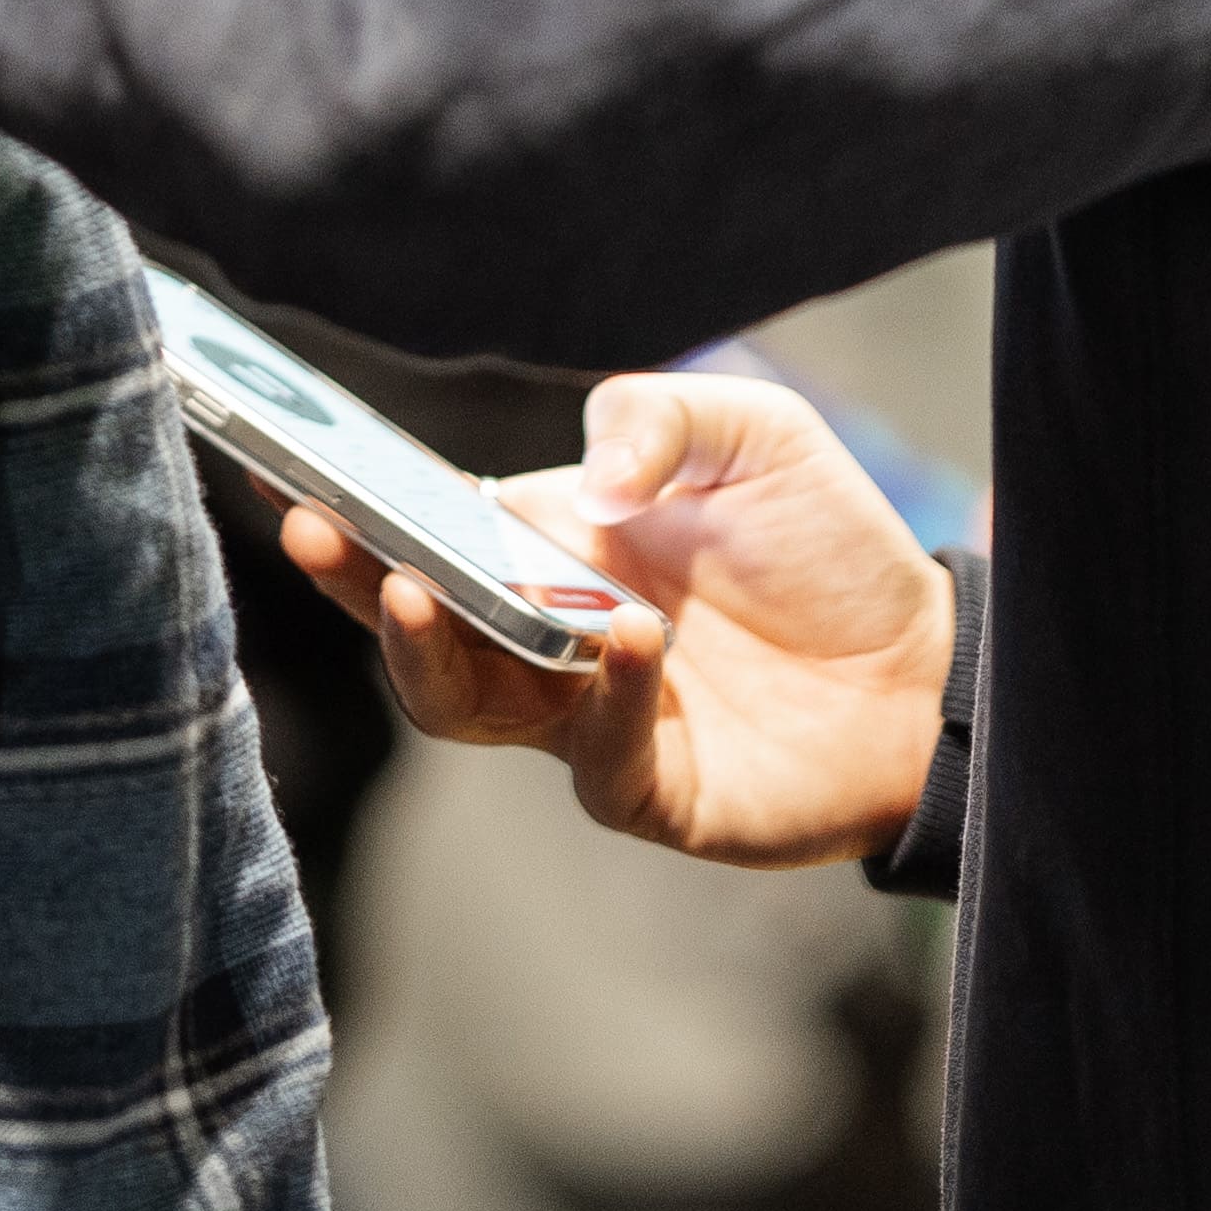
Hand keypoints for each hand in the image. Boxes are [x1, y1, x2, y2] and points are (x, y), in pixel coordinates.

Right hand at [280, 371, 952, 871]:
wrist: (930, 664)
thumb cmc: (823, 544)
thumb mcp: (751, 433)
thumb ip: (656, 419)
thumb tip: (585, 487)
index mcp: (543, 547)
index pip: (421, 526)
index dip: (349, 505)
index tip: (281, 467)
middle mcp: (542, 639)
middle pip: (411, 627)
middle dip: (350, 581)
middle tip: (318, 530)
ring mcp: (584, 721)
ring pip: (465, 707)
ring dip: (437, 651)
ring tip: (422, 589)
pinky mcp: (650, 790)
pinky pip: (598, 761)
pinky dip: (603, 701)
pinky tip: (628, 644)